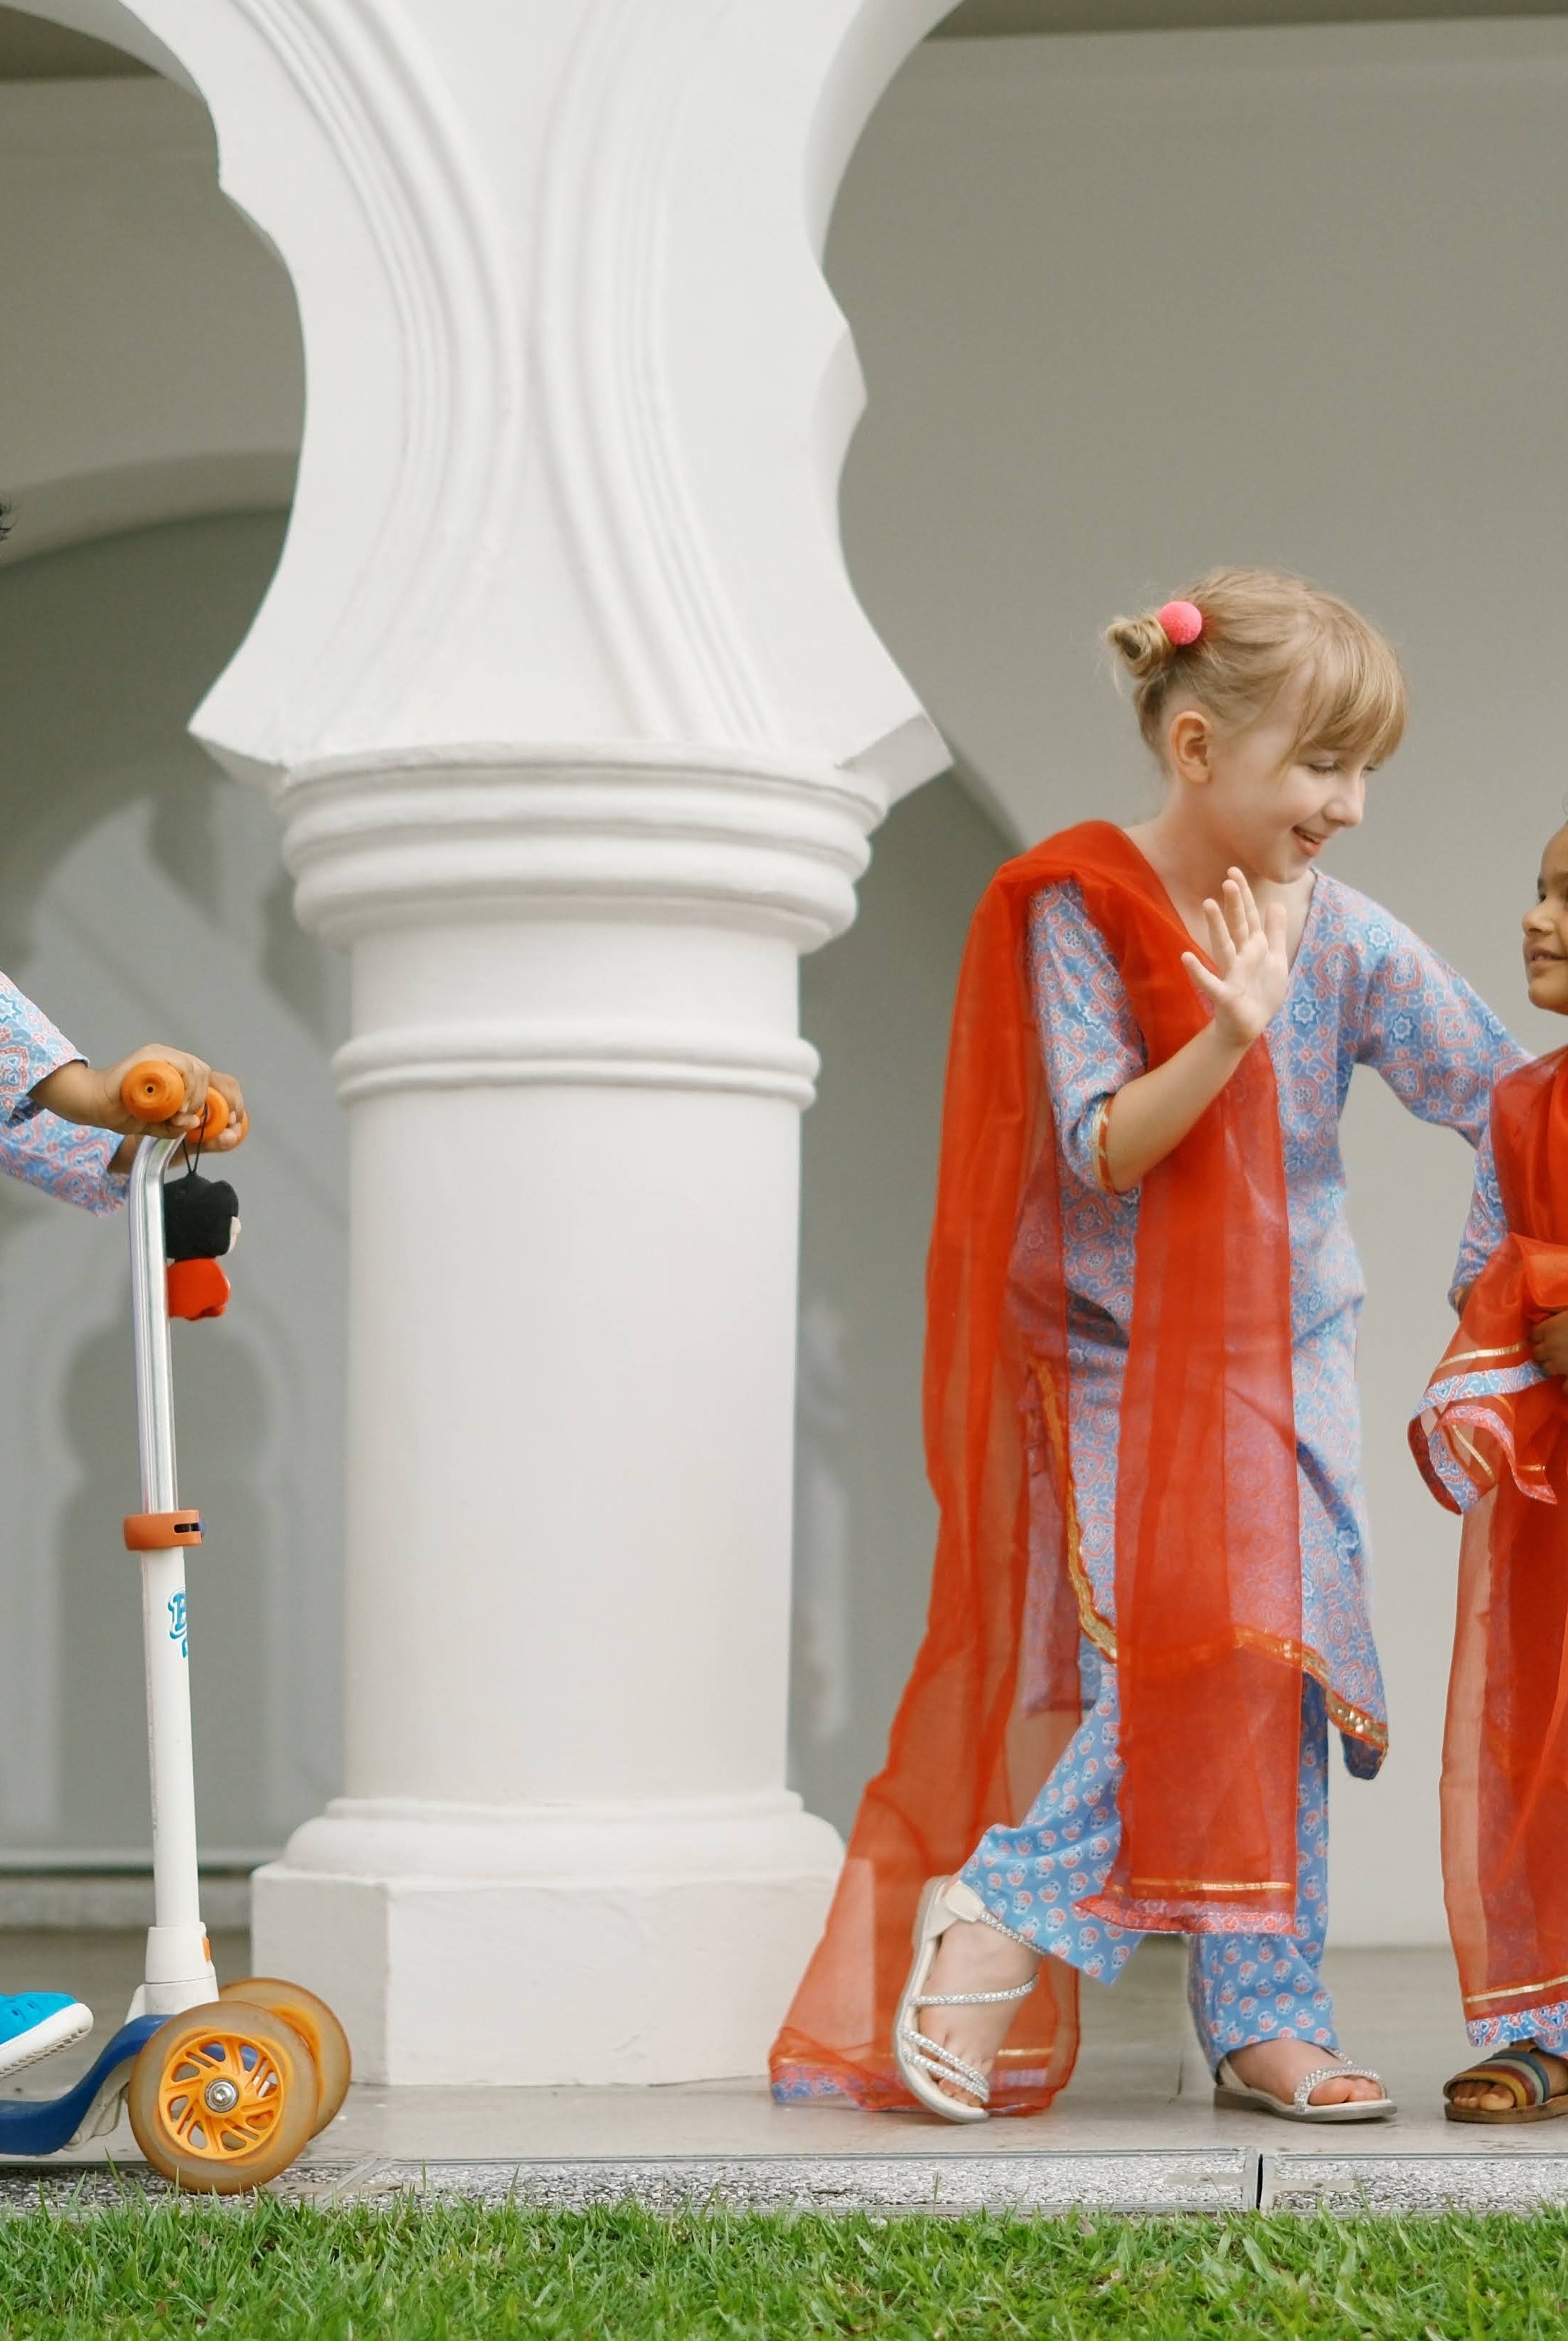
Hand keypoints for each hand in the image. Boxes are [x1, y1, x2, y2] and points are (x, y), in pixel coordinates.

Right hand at [33, 1048, 245, 1152]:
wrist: (93, 1104)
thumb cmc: (124, 1113)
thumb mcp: (158, 1127)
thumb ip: (178, 1128)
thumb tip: (196, 1124)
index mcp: (179, 1076)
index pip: (216, 1080)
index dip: (232, 1099)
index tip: (236, 1120)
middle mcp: (173, 1061)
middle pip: (210, 1073)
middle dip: (215, 1099)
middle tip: (200, 1119)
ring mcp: (162, 1056)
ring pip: (197, 1068)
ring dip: (196, 1095)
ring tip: (182, 1113)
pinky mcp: (150, 1056)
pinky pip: (180, 1066)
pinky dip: (184, 1088)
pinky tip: (176, 1105)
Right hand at [1181, 871, 1289, 1051]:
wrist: (1248, 1027)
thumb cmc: (1260, 994)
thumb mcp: (1275, 960)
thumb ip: (1274, 933)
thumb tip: (1275, 904)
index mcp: (1253, 948)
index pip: (1249, 917)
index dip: (1244, 896)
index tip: (1234, 871)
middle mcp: (1239, 957)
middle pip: (1238, 927)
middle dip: (1235, 904)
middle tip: (1228, 879)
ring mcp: (1231, 975)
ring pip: (1224, 947)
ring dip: (1216, 926)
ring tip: (1208, 904)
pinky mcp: (1225, 995)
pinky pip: (1211, 983)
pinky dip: (1198, 972)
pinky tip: (1186, 958)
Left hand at [1531, 1311, 1567, 1381]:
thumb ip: (1561, 1313)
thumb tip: (1553, 1313)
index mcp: (1551, 1328)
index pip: (1534, 1334)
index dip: (1540, 1334)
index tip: (1545, 1334)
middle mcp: (1551, 1348)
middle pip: (1538, 1353)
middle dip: (1544, 1351)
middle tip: (1554, 1349)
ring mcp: (1561, 1365)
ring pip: (1547, 1369)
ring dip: (1552, 1366)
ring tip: (1563, 1363)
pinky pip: (1565, 1388)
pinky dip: (1567, 1386)